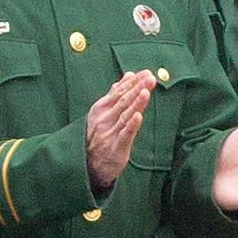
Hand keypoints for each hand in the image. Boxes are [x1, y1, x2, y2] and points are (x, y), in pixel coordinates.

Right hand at [85, 69, 158, 189]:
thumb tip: (128, 75)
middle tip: (150, 78)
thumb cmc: (97, 136)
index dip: (133, 82)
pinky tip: (139, 116)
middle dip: (137, 88)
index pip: (119, 92)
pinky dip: (131, 126)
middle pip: (124, 101)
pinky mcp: (116, 149)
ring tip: (146, 91)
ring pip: (125, 115)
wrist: (87, 165)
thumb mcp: (102, 112)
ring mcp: (109, 133)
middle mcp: (104, 119)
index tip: (146, 73)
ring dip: (136, 103)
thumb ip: (115, 93)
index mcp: (101, 109)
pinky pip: (125, 135)